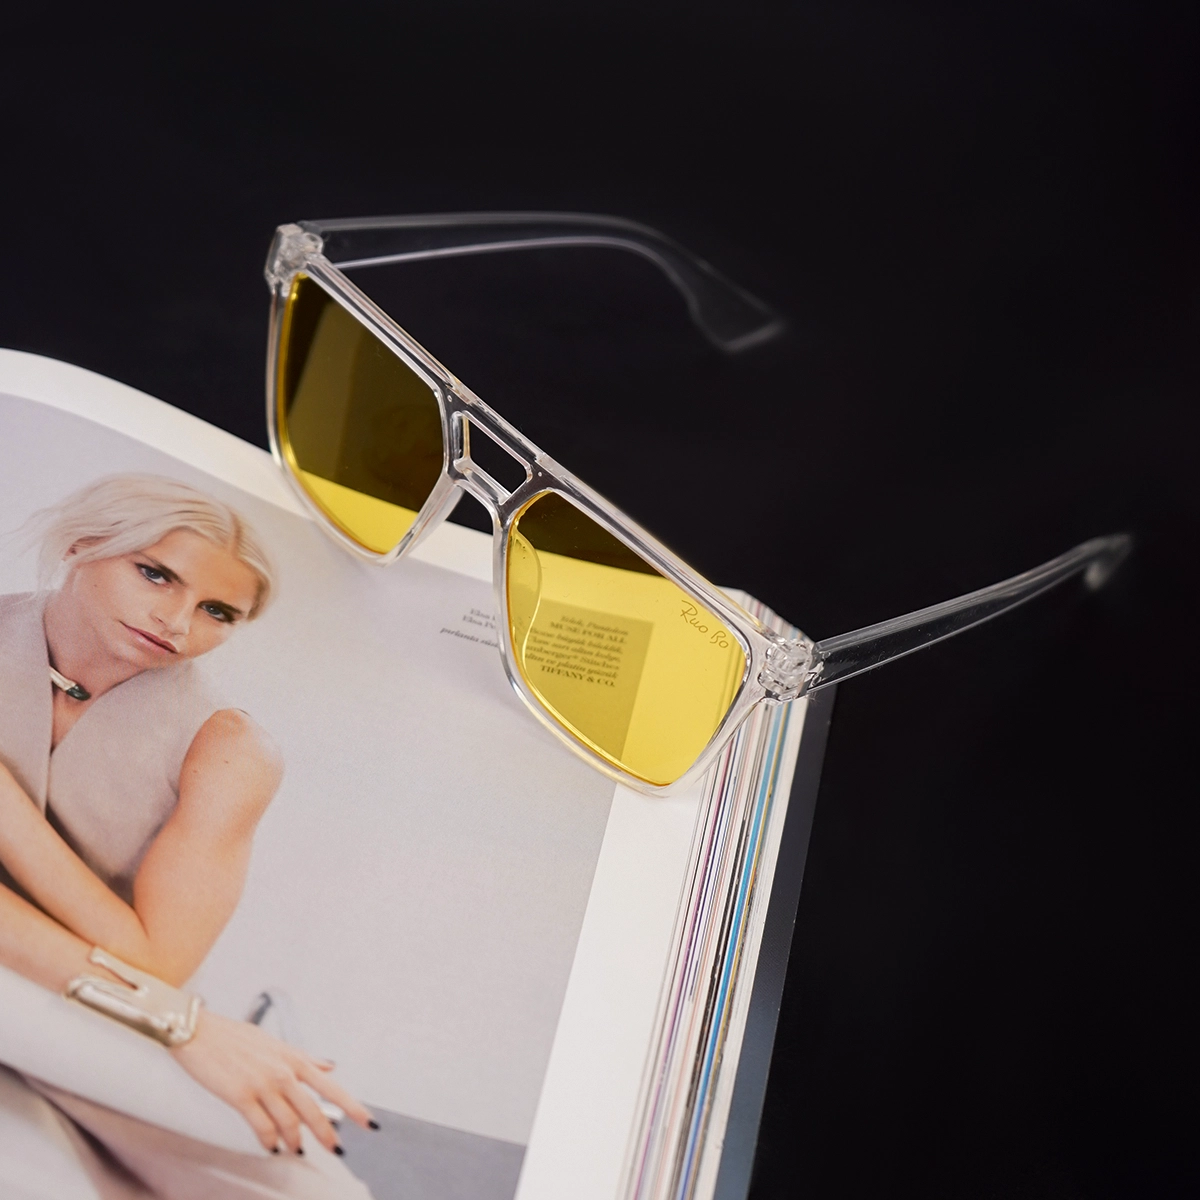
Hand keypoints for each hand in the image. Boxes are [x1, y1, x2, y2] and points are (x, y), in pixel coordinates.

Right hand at [171, 1009, 373, 1154]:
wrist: (200, 1032)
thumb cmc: (236, 1037)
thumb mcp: (277, 1044)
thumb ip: (305, 1058)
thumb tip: (330, 1066)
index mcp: (294, 1059)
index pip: (331, 1086)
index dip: (352, 1106)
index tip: (369, 1122)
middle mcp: (283, 1072)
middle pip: (313, 1110)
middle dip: (327, 1133)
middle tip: (335, 1149)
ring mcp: (263, 1084)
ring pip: (289, 1122)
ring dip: (295, 1141)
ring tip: (296, 1150)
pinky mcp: (241, 1096)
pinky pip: (262, 1127)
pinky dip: (269, 1141)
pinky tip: (271, 1146)